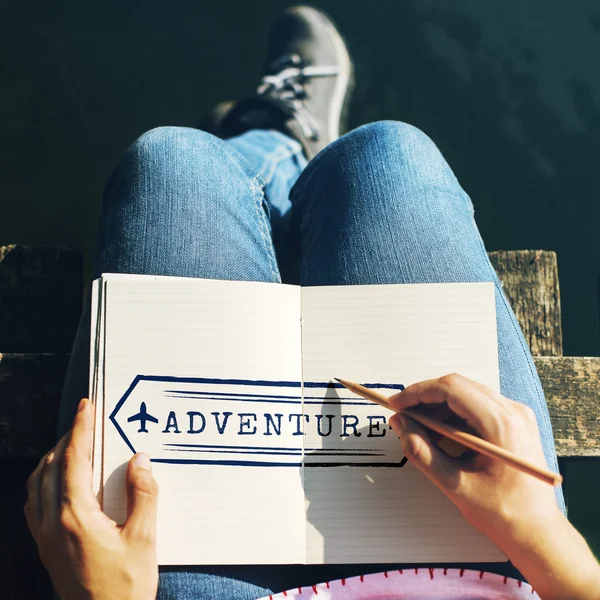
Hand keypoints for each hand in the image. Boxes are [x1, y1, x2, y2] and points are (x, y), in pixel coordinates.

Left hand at [24, 398, 158, 599]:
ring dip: (54, 457)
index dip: (80, 429)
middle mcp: (52, 523)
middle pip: (51, 466)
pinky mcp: (44, 548)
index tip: (86, 406)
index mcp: (75, 517)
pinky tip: (58, 481)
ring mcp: (43, 537)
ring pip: (37, 483)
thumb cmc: (125, 587)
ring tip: (73, 443)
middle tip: (86, 419)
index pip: (73, 461)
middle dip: (68, 437)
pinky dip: (44, 479)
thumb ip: (144, 495)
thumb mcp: (144, 539)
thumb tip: (140, 460)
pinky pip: (34, 502)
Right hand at [387, 373, 561, 545]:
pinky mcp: (515, 421)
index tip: (397, 404)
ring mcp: (517, 415)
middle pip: (459, 386)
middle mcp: (513, 411)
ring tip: (419, 426)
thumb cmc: (502, 513)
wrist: (537, 531)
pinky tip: (440, 432)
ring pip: (468, 393)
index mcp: (501, 424)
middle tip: (403, 414)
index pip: (451, 389)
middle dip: (426, 397)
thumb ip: (421, 451)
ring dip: (439, 405)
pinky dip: (455, 413)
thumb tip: (400, 424)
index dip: (418, 393)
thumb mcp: (454, 483)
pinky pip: (479, 405)